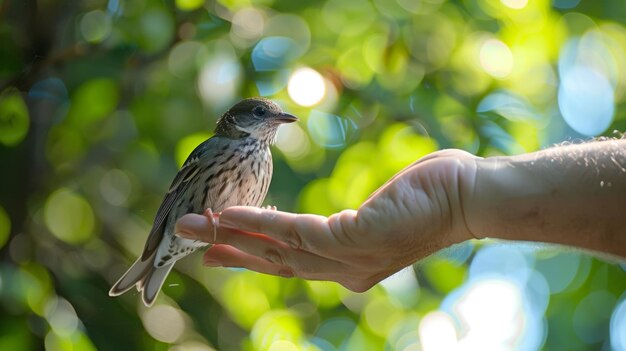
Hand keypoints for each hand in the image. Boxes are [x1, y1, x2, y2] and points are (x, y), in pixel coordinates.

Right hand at [176, 149, 478, 291]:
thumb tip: (328, 221)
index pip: (287, 263)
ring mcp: (348, 258)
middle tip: (184, 241)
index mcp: (348, 265)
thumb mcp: (377, 217)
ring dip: (230, 236)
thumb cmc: (429, 198)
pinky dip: (260, 223)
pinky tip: (230, 213)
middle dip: (225, 250)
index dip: (248, 257)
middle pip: (273, 261)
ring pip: (276, 250)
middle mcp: (344, 270)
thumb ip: (346, 224)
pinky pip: (296, 232)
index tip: (216, 250)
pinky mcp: (354, 238)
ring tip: (192, 224)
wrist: (471, 197)